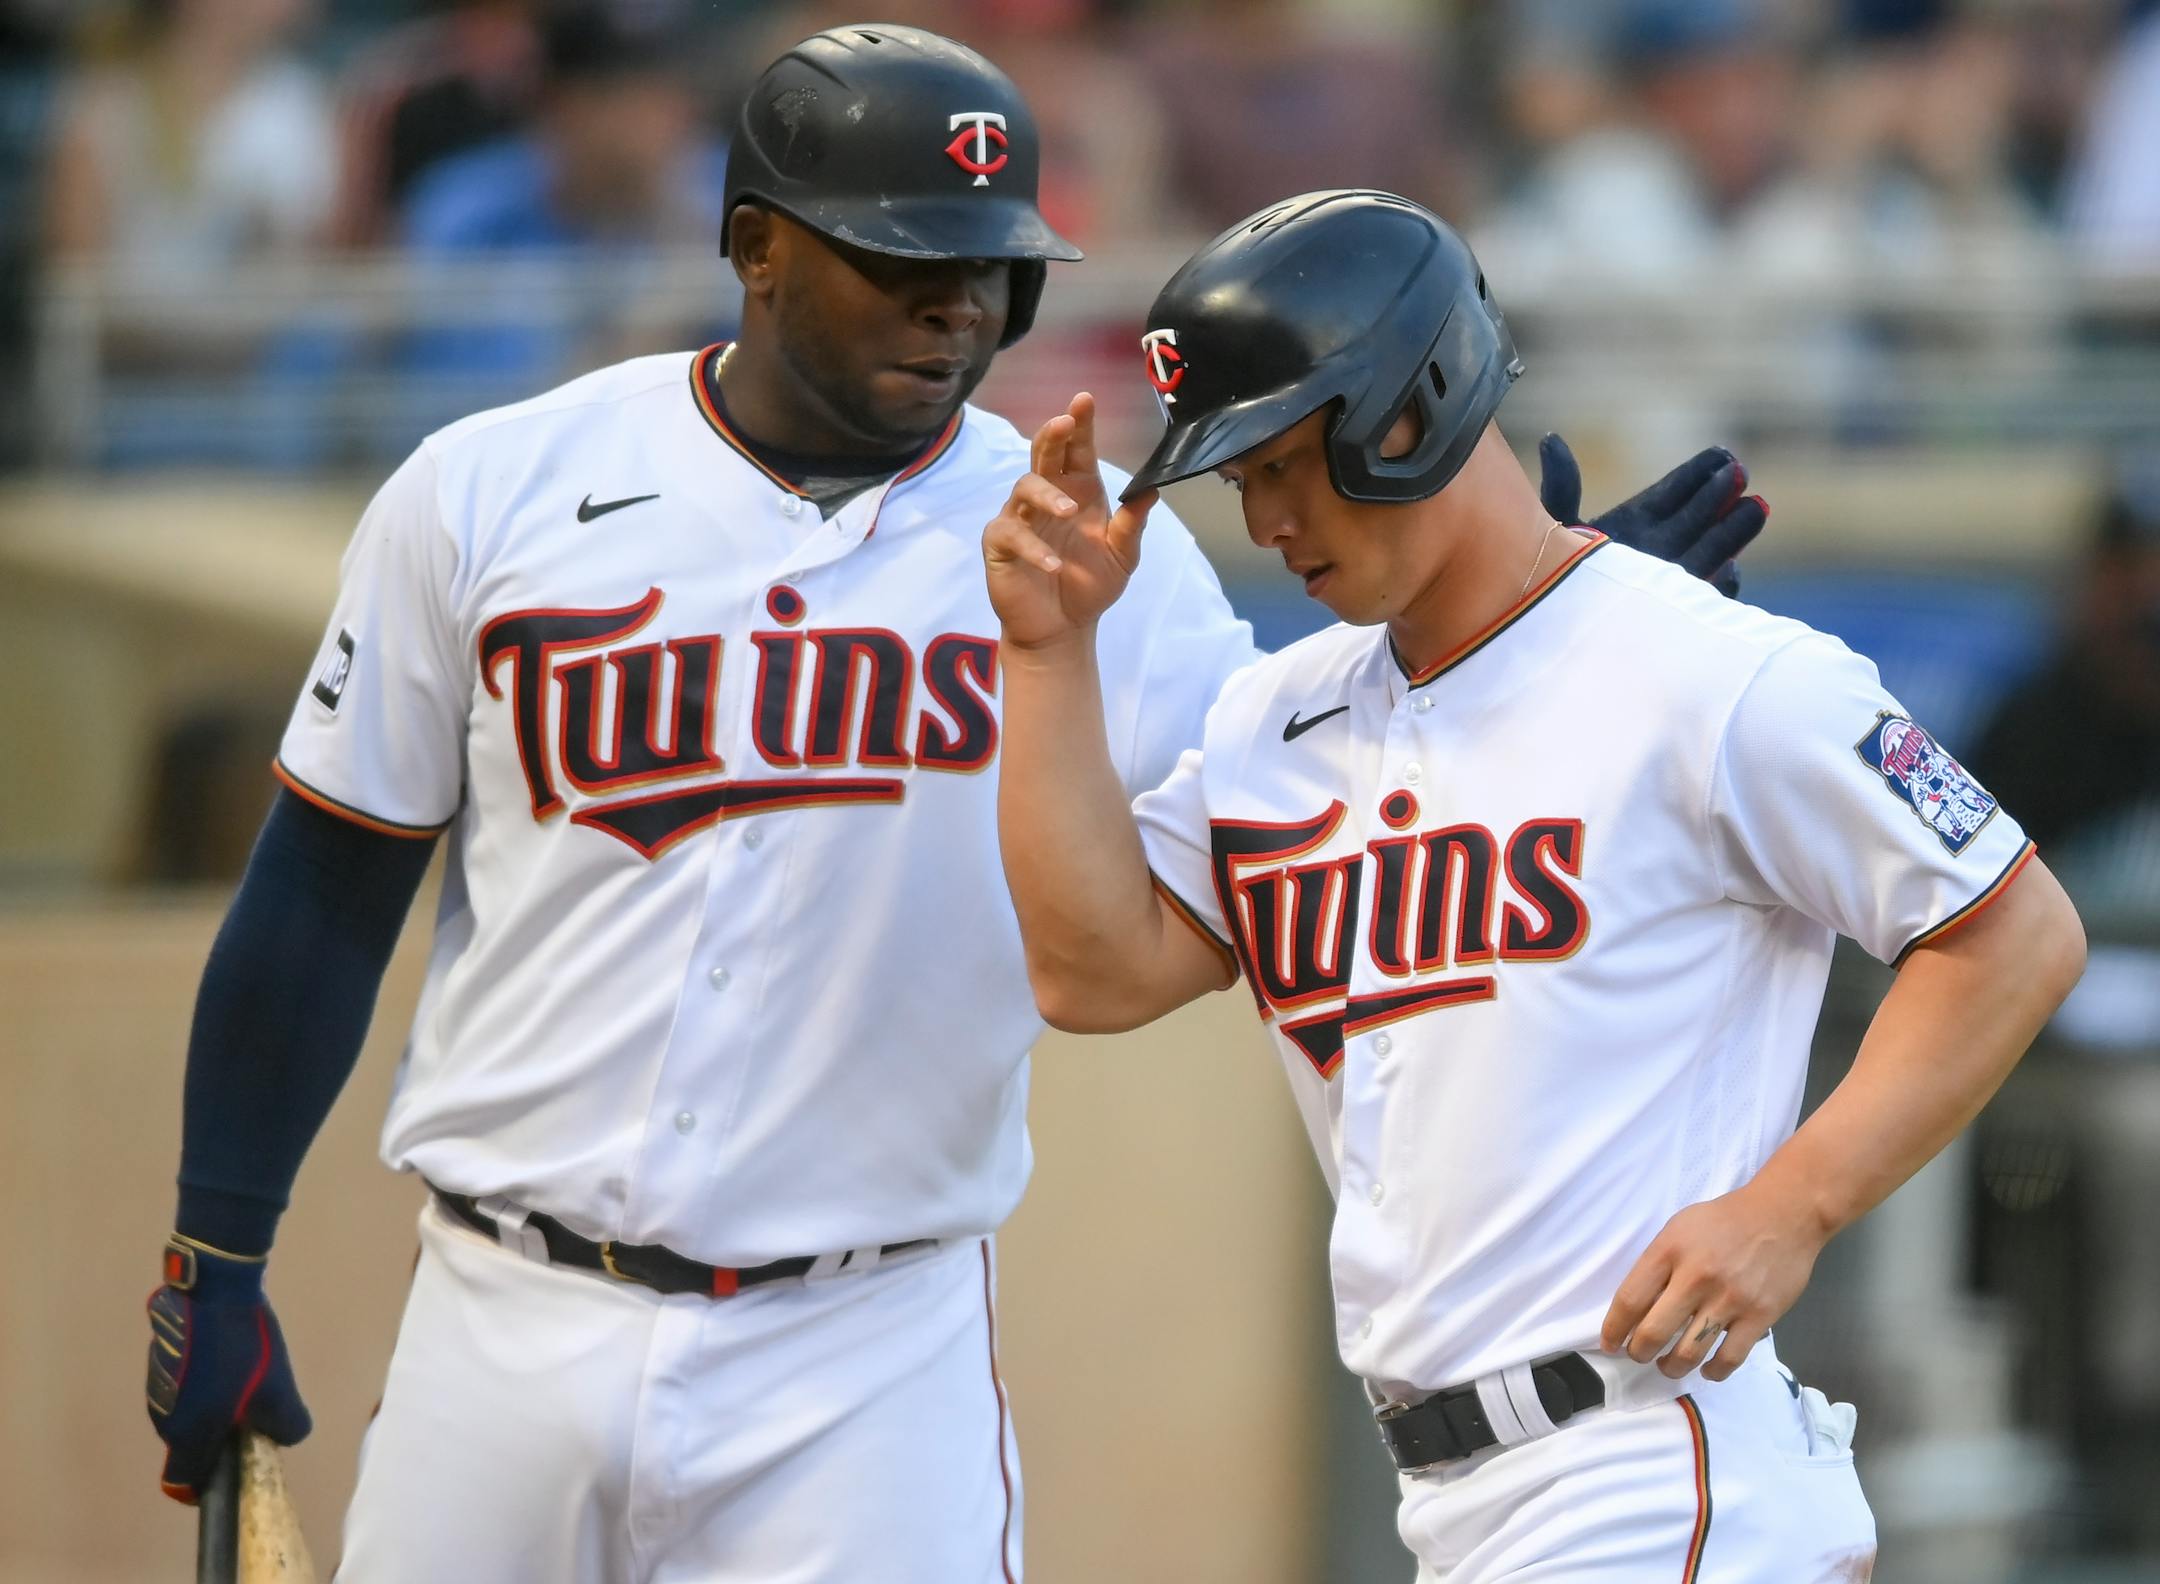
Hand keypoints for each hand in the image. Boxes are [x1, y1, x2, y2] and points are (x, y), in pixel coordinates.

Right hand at [146, 1234, 310, 1502]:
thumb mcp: (280, 1391)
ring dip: (213, 1408)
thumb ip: (286, 1427)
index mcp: (188, 1433)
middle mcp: (164, 1418)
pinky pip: (184, 1387)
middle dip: (219, 1439)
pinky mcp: (159, 1361)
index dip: (205, 1486)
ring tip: (244, 1379)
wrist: (215, 1288)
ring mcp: (156, 1388)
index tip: (231, 1470)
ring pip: (188, 1414)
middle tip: (252, 1414)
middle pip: (190, 1446)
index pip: (183, 1482)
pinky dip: (203, 1384)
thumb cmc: (245, 1346)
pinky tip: (227, 1356)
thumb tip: (285, 1436)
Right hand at [983, 392, 1158, 649]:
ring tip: (1069, 512)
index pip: (1078, 450)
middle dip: (1053, 434)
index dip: (1080, 424)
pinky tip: (1053, 563)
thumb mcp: (1122, 556)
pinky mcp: (1001, 545)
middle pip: (1044, 454)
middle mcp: (1048, 497)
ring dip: (1047, 494)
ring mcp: (1021, 518)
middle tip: (1064, 421)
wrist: (1064, 628)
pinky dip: (1033, 547)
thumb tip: (1153, 490)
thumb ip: (1133, 524)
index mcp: (1079, 491)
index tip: (1085, 400)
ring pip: (1025, 487)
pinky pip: (1011, 534)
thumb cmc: (1089, 586)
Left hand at [1539, 432, 1765, 598]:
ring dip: (1733, 532)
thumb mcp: (1558, 526)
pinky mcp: (1680, 614)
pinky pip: (1705, 601)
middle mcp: (1660, 548)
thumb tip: (1551, 438)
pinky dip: (1721, 588)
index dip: (1698, 473)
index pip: (1674, 491)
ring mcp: (1672, 580)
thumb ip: (1561, 487)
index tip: (1721, 454)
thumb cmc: (1554, 575)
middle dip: (1718, 495)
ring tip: (1756, 505)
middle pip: (1698, 516)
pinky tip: (1732, 569)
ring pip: (1711, 553)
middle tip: (1739, 471)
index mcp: (1637, 521)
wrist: (1559, 631)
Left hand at [1599, 1184, 1826, 1382]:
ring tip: (1667, 1365)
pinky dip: (1713, 1372)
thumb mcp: (1678, 1228)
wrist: (1782, 1215)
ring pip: (1689, 1352)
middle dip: (1638, 1352)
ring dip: (1671, 1367)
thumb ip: (1657, 1264)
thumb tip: (1636, 1306)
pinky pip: (1729, 1358)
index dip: (1613, 1329)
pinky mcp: (1759, 1316)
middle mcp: (1695, 1277)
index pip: (1629, 1300)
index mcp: (1669, 1251)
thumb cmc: (1723, 1220)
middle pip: (1653, 1332)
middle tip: (1638, 1355)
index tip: (1609, 1343)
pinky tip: (1706, 1370)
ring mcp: (1729, 1299)